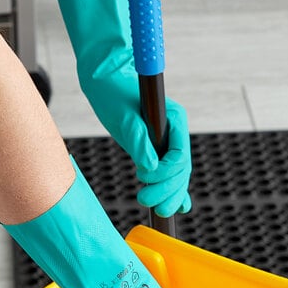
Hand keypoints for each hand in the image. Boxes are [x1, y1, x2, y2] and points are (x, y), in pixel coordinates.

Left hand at [45, 0, 191, 215]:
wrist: (106, 82)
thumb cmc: (113, 93)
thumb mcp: (122, 116)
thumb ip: (138, 140)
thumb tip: (151, 167)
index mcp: (174, 119)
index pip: (180, 155)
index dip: (167, 173)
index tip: (145, 179)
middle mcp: (175, 131)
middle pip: (181, 169)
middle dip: (167, 189)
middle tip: (144, 199)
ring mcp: (168, 140)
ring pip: (178, 174)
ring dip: (169, 193)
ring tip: (153, 206)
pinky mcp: (159, 147)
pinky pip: (172, 172)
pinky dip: (175, 189)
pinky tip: (177, 206)